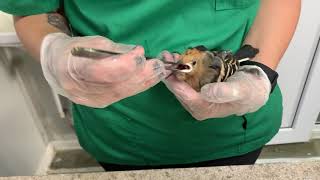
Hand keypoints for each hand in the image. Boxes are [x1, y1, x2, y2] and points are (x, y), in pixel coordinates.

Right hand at [40, 33, 165, 107]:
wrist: (57, 67)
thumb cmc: (74, 50)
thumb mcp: (91, 43)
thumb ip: (114, 50)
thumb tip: (136, 54)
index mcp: (73, 70)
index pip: (102, 71)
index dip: (124, 64)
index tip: (139, 52)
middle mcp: (82, 90)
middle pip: (116, 85)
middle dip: (141, 74)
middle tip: (158, 64)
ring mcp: (91, 100)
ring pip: (122, 93)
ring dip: (144, 82)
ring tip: (159, 71)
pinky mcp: (100, 103)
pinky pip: (122, 95)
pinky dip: (137, 86)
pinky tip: (149, 79)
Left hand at [161, 51, 270, 119]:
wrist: (254, 86)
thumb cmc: (248, 91)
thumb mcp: (241, 91)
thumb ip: (225, 92)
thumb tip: (206, 92)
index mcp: (205, 109)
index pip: (186, 97)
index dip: (176, 84)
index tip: (169, 71)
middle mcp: (197, 105)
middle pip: (179, 90)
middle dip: (171, 74)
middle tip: (165, 57)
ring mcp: (195, 96)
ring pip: (179, 83)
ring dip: (173, 69)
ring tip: (168, 54)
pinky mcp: (196, 88)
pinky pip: (184, 78)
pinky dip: (180, 67)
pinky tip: (176, 57)